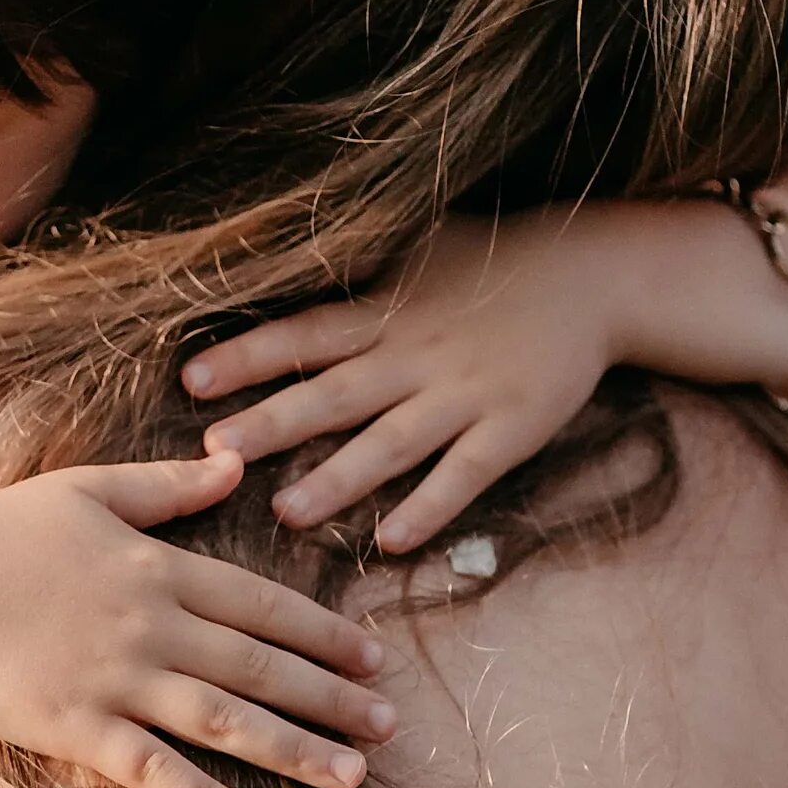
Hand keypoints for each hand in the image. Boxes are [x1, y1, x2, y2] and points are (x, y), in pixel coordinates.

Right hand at [0, 451, 393, 787]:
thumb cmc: (0, 533)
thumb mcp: (89, 490)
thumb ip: (167, 487)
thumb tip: (234, 465)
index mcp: (159, 568)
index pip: (263, 604)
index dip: (325, 632)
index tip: (376, 657)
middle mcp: (152, 626)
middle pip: (260, 666)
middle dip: (332, 697)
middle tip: (391, 724)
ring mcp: (117, 681)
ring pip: (224, 720)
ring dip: (294, 749)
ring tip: (352, 775)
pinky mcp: (79, 729)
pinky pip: (154, 770)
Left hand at [182, 213, 613, 556]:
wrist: (595, 274)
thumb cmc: (494, 258)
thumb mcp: (421, 245)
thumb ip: (361, 271)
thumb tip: (287, 258)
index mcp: (388, 308)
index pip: (306, 334)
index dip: (250, 357)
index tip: (193, 381)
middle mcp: (417, 352)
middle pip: (334, 394)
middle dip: (273, 425)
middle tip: (214, 456)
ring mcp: (465, 393)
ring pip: (391, 443)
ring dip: (338, 479)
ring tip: (285, 511)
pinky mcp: (511, 427)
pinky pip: (465, 474)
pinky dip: (430, 508)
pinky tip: (392, 542)